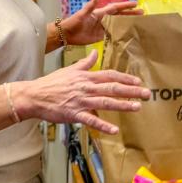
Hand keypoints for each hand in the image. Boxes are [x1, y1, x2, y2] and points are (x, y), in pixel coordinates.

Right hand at [12, 51, 150, 133]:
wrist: (34, 95)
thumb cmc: (51, 83)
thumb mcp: (69, 70)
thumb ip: (85, 63)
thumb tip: (95, 52)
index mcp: (85, 76)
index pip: (109, 75)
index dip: (125, 78)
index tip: (138, 81)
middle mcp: (86, 87)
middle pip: (112, 87)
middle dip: (131, 90)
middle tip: (146, 94)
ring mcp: (80, 101)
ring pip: (105, 102)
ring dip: (122, 105)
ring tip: (137, 107)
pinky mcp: (74, 113)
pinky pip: (91, 119)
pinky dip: (103, 125)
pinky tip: (114, 130)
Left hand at [63, 0, 141, 44]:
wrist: (67, 34)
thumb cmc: (74, 22)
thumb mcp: (82, 14)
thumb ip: (90, 6)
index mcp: (100, 13)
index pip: (116, 8)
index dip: (125, 6)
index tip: (136, 3)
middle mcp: (104, 19)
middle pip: (120, 16)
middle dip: (131, 14)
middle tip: (142, 13)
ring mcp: (103, 28)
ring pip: (118, 25)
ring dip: (128, 23)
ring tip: (139, 23)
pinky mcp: (101, 36)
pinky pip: (113, 34)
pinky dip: (121, 34)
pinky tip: (128, 35)